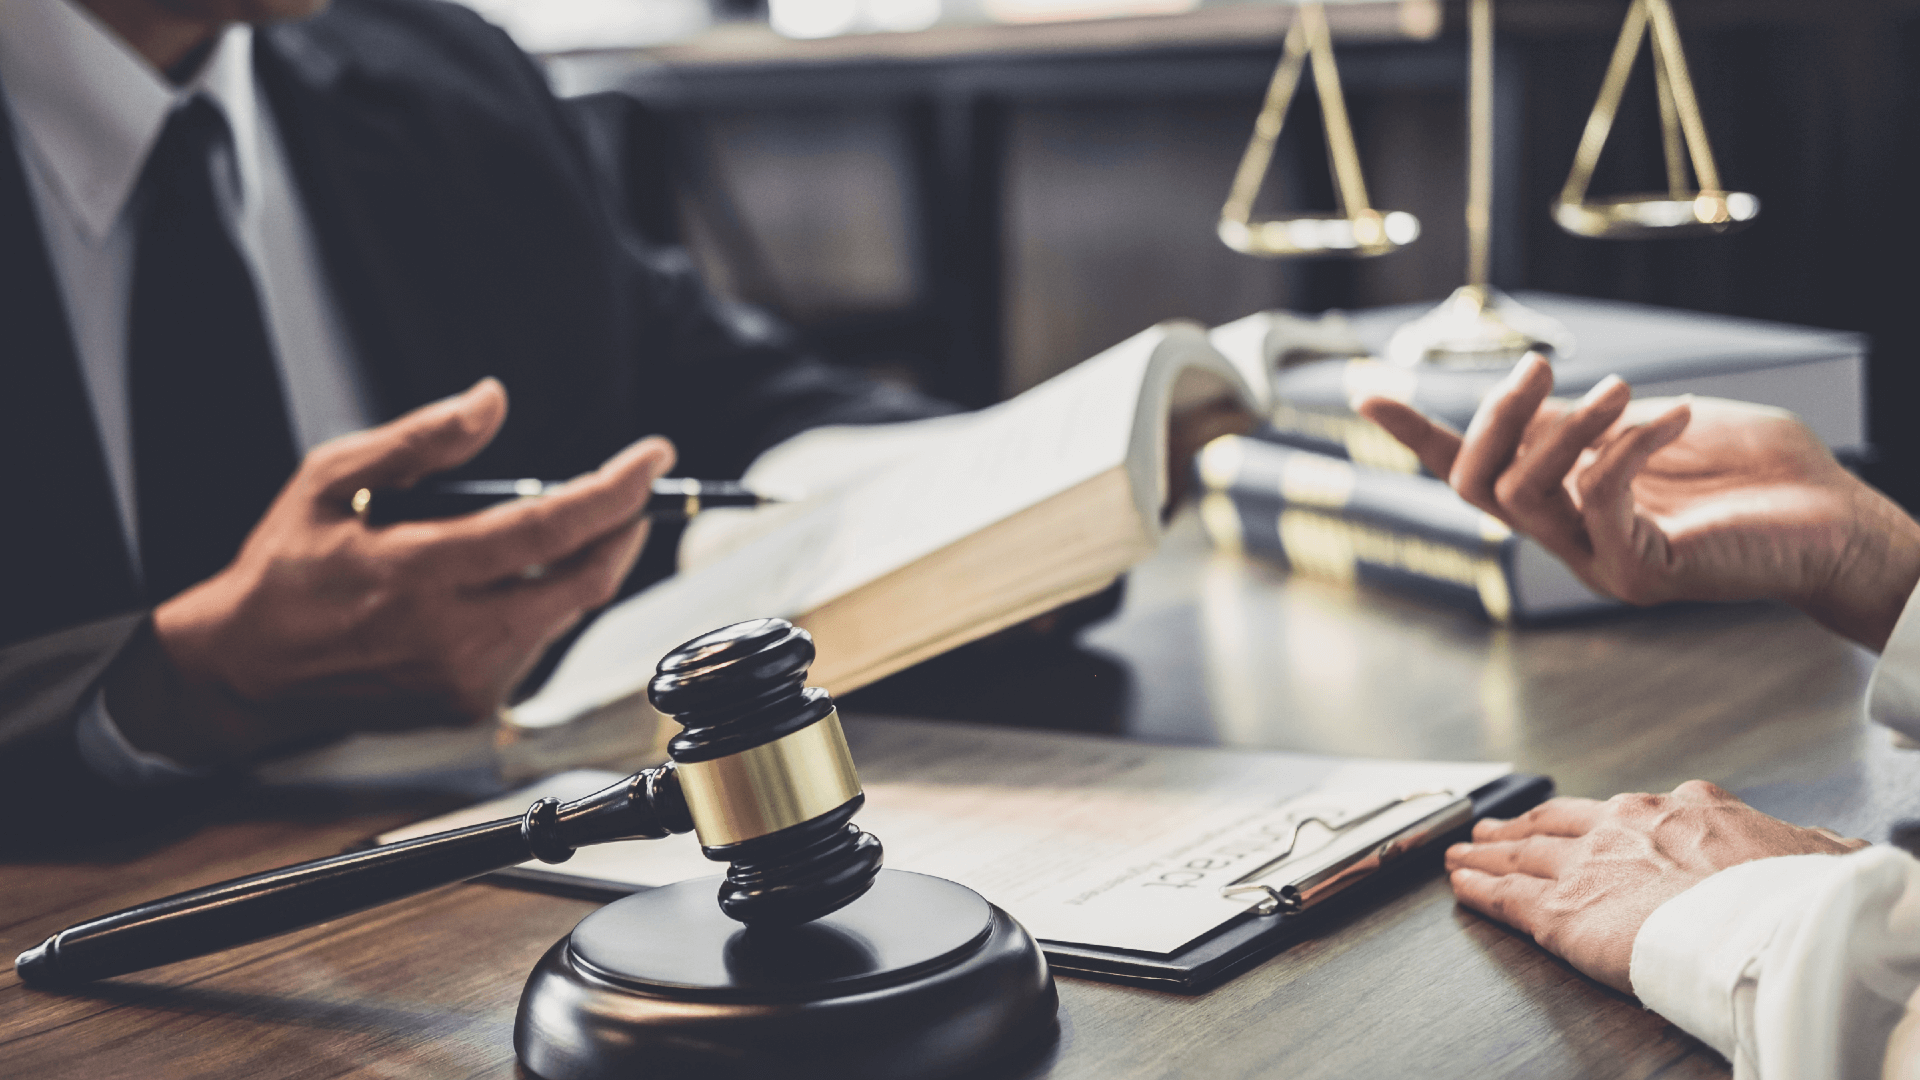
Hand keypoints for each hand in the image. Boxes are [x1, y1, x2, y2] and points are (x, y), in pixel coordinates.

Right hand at [111, 379, 674, 765]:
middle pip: (583, 581)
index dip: (614, 490)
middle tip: (632, 491)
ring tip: (555, 528)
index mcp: (419, 570)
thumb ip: (419, 440)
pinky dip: (538, 603)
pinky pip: (533, 643)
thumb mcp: (329, 479)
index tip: (652, 456)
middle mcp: (453, 634)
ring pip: (563, 612)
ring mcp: (467, 678)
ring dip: (578, 565)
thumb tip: (491, 400)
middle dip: (623, 530)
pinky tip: (503, 582)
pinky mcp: (470, 704)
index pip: (549, 528)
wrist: (244, 672)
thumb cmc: (285, 568)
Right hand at [1356, 354, 1919, 649]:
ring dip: (1566, 431)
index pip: (1473, 471)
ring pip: (1524, 497)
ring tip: (1623, 389)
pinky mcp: (1639, 571)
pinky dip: (1627, 447)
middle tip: (1539, 363)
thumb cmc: (1762, 473)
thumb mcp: (1655, 423)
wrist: (1838, 524)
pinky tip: (1674, 416)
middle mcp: (1568, 538)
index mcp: (1565, 501)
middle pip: (1478, 485)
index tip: (1365, 391)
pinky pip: (1598, 501)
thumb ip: (1591, 419)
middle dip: (1495, 418)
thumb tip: (1531, 399)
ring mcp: (1597, 560)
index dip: (1417, 434)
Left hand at [1447, 781, 1866, 992]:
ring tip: (1464, 852)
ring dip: (1488, 854)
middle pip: (1559, 822)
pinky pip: (1506, 897)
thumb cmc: (1794, 895)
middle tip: (1496, 828)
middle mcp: (1624, 827)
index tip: (1589, 821)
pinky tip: (1460, 886)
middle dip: (1524, 825)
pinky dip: (1478, 890)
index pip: (1630, 811)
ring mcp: (1587, 866)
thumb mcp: (1813, 852)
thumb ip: (1803, 846)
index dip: (1602, 819)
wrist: (1765, 923)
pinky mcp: (1559, 911)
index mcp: (1684, 810)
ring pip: (1521, 855)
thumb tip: (1831, 848)